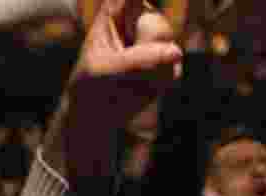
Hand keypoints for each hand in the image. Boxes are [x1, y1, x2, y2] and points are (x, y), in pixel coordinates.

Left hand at [45, 0, 181, 186]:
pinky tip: (139, 87)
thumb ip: (136, 60)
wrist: (97, 115)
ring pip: (167, 47)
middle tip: (123, 68)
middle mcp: (139, 20)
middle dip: (145, 47)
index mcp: (115, 12)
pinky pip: (173, 68)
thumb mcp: (104, 72)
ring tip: (126, 80)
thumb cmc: (91, 87)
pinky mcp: (169, 59)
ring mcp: (156, 39)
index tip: (154, 3)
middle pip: (156, 24)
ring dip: (148, 71)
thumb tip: (175, 53)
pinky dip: (157, 82)